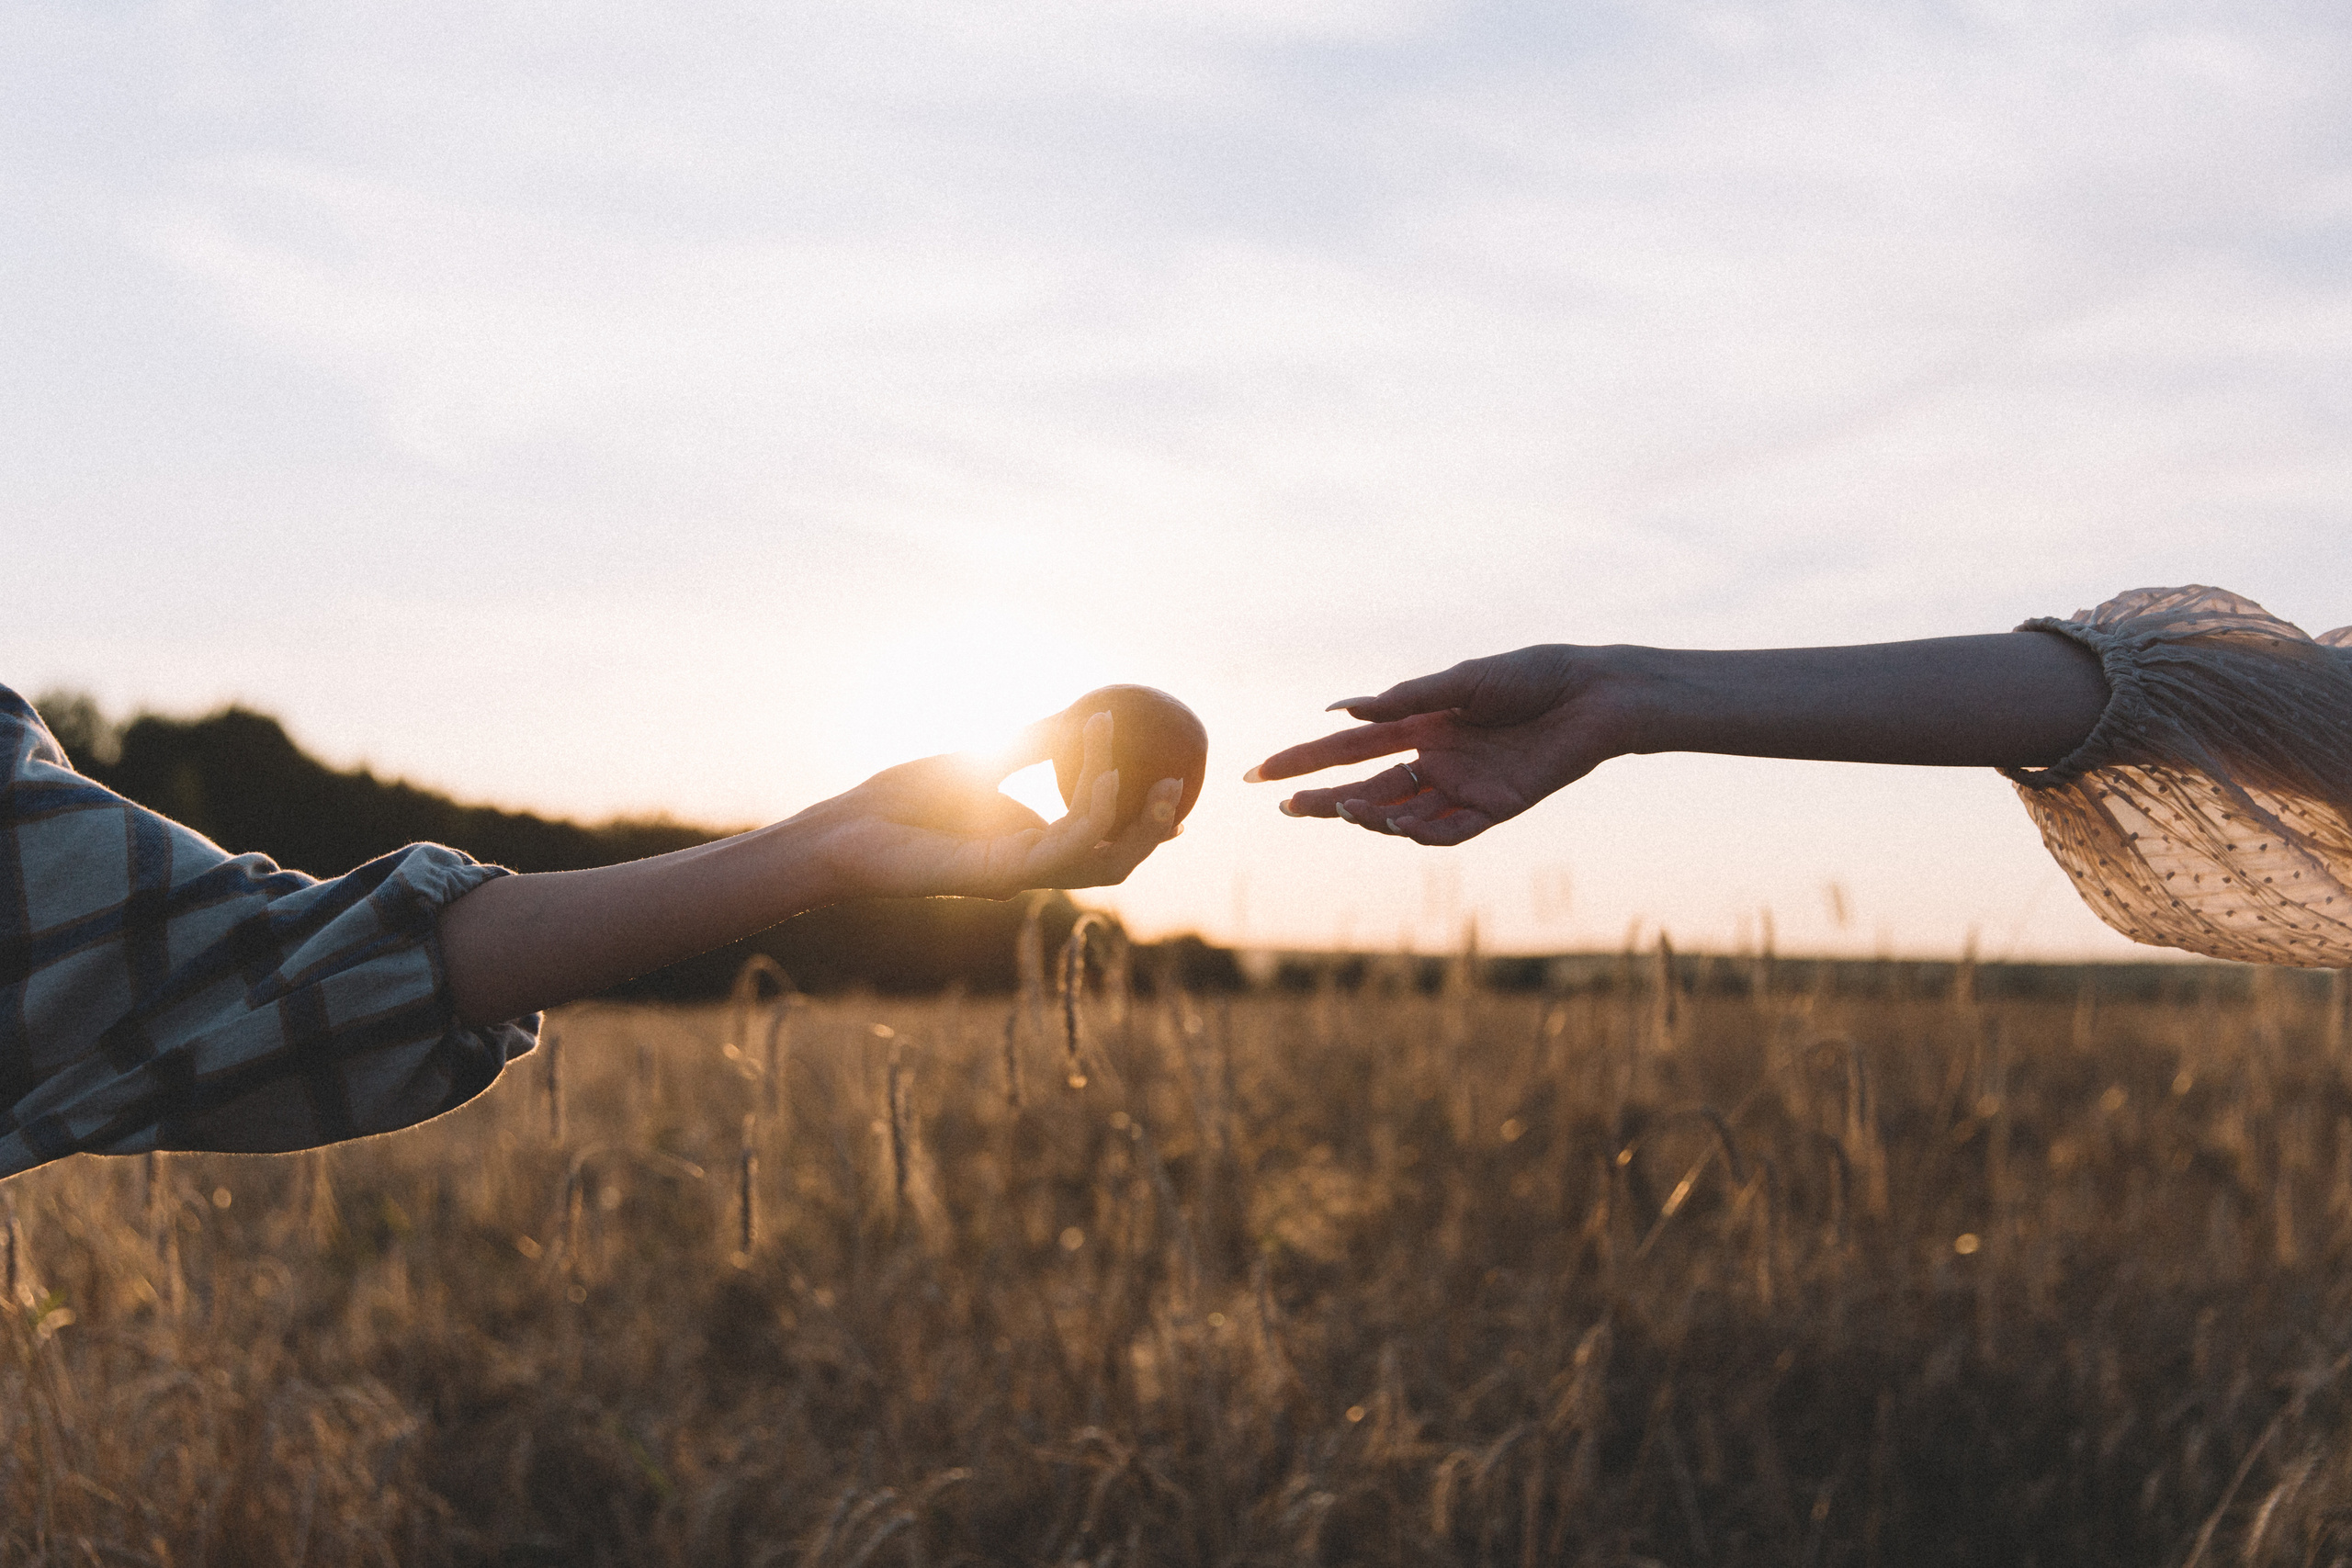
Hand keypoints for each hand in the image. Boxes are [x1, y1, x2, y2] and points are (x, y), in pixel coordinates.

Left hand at [807, 710, 1186, 898]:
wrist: (842, 831)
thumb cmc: (897, 801)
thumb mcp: (978, 758)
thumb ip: (1027, 746)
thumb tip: (1077, 716)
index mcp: (1027, 844)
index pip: (1100, 842)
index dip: (1143, 825)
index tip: (1179, 792)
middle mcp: (1028, 866)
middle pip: (1114, 861)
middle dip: (1155, 831)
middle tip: (1180, 786)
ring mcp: (1015, 876)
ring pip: (1101, 860)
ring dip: (1134, 816)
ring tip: (1158, 776)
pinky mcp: (995, 877)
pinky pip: (1062, 847)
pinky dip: (1091, 812)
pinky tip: (1104, 776)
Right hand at [1244, 646, 1636, 845]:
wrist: (1596, 694)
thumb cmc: (1533, 676)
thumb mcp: (1462, 680)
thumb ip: (1404, 699)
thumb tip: (1340, 709)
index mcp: (1421, 724)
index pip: (1349, 747)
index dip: (1304, 760)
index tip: (1259, 773)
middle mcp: (1435, 759)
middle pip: (1366, 787)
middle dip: (1323, 799)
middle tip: (1285, 806)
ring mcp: (1463, 787)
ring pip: (1400, 813)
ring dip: (1368, 816)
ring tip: (1343, 810)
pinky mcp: (1495, 807)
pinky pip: (1447, 829)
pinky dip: (1416, 831)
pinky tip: (1391, 823)